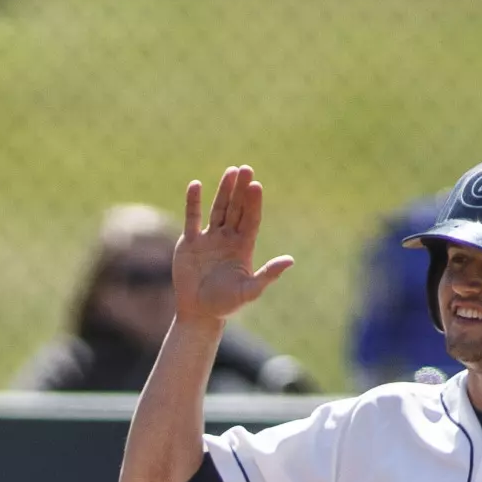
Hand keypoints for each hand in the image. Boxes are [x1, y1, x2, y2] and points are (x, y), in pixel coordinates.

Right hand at [175, 166, 293, 325]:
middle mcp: (228, 238)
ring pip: (218, 209)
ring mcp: (209, 238)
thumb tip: (290, 260)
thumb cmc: (226, 305)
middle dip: (241, 190)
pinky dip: (193, 202)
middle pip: (236, 209)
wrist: (199, 313)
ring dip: (223, 190)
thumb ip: (268, 275)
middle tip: (246, 169)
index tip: (256, 185)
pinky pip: (192, 218)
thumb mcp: (249, 292)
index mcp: (243, 247)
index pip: (251, 219)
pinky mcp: (191, 242)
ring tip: (230, 171)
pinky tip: (196, 185)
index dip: (253, 203)